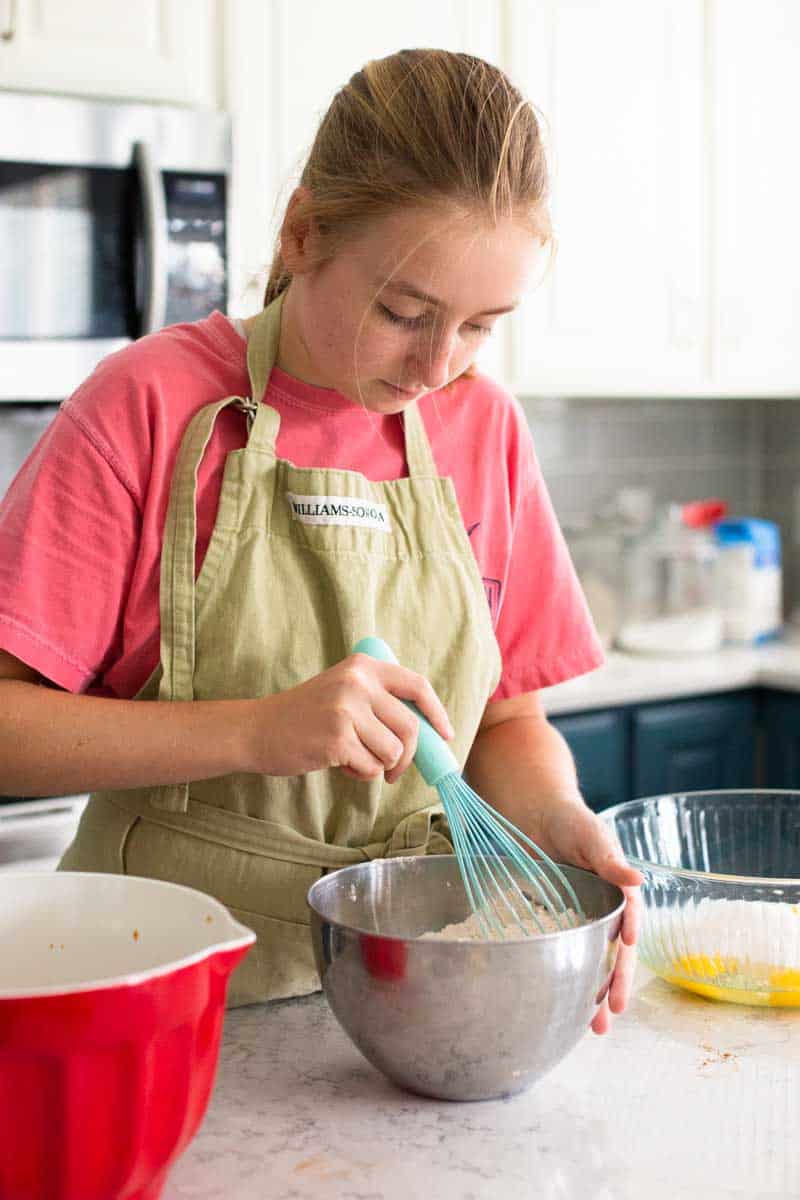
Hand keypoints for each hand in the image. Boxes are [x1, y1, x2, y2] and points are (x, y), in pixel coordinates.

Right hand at [244, 653, 453, 780]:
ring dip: (379, 766)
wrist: (258, 730)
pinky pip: (371, 768)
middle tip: (393, 771)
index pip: (417, 685)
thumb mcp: (344, 692)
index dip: (437, 713)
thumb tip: (428, 731)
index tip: (446, 734)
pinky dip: (360, 774)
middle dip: (407, 756)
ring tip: (354, 760)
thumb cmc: (307, 717)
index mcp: (364, 666)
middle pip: (410, 727)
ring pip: (393, 752)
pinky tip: (338, 764)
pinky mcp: (337, 739)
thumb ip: (380, 701)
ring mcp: (347, 709)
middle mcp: (358, 682)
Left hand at [527, 798, 642, 1034]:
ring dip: (592, 993)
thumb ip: (610, 859)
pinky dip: (561, 978)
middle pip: (612, 953)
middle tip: (612, 1012)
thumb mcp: (592, 836)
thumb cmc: (571, 821)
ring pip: (589, 962)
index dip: (628, 943)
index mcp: (618, 892)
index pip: (629, 922)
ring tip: (594, 1025)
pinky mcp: (551, 925)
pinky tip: (559, 1005)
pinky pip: (559, 954)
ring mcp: (577, 921)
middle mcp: (602, 912)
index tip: (627, 955)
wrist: (534, 814)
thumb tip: (637, 879)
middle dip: (614, 984)